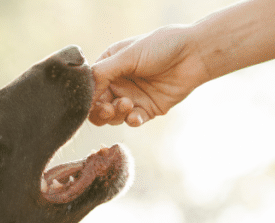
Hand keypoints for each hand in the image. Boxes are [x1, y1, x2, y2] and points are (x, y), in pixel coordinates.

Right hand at [89, 25, 209, 126]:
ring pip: (112, 117)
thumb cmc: (161, 47)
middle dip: (99, 111)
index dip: (87, 98)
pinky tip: (135, 116)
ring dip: (116, 114)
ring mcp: (132, 98)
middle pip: (97, 106)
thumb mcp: (126, 56)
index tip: (89, 102)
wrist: (194, 54)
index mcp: (109, 67)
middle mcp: (118, 84)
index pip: (89, 88)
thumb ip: (102, 73)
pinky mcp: (147, 110)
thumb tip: (82, 93)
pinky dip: (131, 120)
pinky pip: (132, 121)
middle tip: (108, 109)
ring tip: (127, 104)